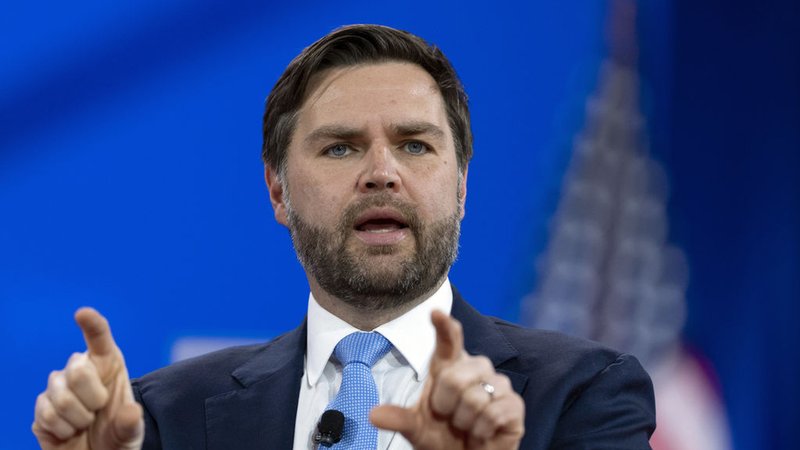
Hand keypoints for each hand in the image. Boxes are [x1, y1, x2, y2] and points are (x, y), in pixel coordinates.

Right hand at [32, 308, 143, 449]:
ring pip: (62, 397)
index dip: (91, 324)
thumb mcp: (131, 432)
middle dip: (93, 398)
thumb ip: (131, 423)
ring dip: (79, 419)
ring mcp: (58, 387)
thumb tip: (131, 412)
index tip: (83, 313)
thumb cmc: (117, 436)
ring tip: (85, 423)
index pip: (99, 338)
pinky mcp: (41, 407)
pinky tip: (70, 431)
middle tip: (99, 411)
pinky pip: (47, 414)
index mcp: (108, 364)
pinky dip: (63, 430)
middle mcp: (80, 370)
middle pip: (77, 370)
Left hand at [371, 310, 524, 449]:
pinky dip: (482, 430)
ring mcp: (498, 384)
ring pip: (475, 398)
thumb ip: (399, 419)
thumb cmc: (443, 437)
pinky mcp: (514, 404)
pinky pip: (493, 413)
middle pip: (454, 378)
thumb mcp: (417, 429)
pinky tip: (483, 433)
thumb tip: (373, 415)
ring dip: (465, 422)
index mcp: (449, 367)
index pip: (448, 341)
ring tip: (467, 426)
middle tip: (450, 417)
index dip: (444, 327)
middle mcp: (475, 368)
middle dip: (446, 406)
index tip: (436, 313)